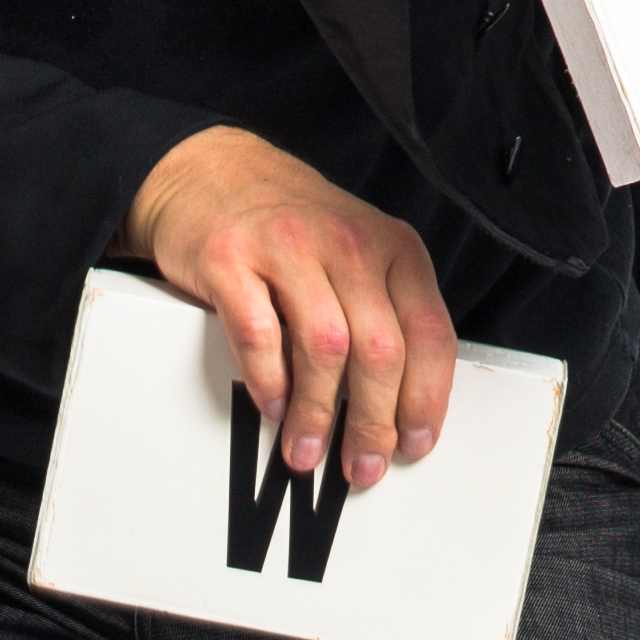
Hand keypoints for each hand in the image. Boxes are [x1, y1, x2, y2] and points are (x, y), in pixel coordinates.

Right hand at [119, 128, 458, 485]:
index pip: (429, 333)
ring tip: (307, 454)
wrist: (210, 171)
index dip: (426, 399)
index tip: (415, 444)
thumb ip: (384, 313)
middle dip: (373, 422)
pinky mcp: (231, 258)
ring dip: (318, 413)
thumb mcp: (357, 255)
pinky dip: (269, 381)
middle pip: (379, 350)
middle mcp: (348, 243)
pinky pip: (259, 333)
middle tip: (362, 468)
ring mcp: (288, 247)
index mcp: (393, 247)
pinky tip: (273, 408)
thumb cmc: (291, 230)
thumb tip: (401, 408)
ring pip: (324, 347)